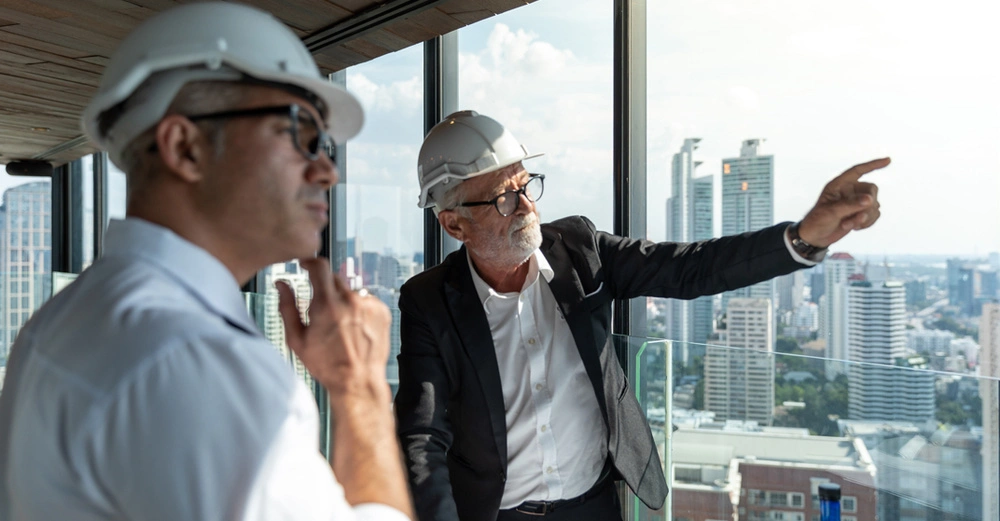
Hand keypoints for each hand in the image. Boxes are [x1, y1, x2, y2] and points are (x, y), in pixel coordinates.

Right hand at [276, 257, 391, 398]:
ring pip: (350, 291)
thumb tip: (281, 285)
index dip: (310, 261)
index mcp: (327, 305)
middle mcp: (350, 300)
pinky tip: (355, 328)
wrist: (358, 381)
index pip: (319, 266)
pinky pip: (366, 300)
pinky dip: (359, 309)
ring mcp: (369, 304)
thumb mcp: (298, 339)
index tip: (305, 264)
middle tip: (322, 313)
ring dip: (343, 301)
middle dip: (325, 290)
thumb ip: (287, 307)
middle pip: (334, 279)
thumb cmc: (328, 365)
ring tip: (341, 326)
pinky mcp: (382, 310)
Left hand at [798, 157, 889, 247]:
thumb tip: (870, 199)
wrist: (816, 237)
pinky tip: (854, 228)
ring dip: (865, 218)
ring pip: (875, 204)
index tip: (888, 160)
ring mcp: (856, 202)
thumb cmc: (817, 221)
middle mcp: (849, 191)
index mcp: (839, 185)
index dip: (873, 165)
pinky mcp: (861, 213)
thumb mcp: (831, 212)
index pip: (858, 171)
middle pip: (872, 190)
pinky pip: (875, 214)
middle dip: (868, 205)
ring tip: (847, 225)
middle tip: (858, 217)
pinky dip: (867, 223)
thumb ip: (850, 205)